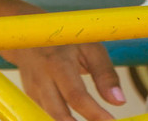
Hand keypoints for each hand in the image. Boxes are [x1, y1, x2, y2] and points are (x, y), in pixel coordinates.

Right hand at [3, 35, 125, 120]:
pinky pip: (45, 114)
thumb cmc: (66, 39)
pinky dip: (61, 119)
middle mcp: (42, 79)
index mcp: (58, 63)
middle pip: (59, 113)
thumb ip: (105, 74)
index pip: (76, 95)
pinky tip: (75, 120)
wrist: (28, 35)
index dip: (94, 113)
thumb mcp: (90, 47)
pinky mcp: (30, 98)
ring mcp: (33, 91)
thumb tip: (119, 101)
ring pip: (50, 117)